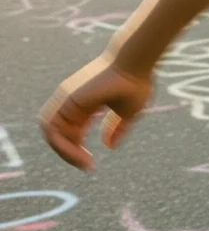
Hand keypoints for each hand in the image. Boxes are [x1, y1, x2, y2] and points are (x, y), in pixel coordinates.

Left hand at [38, 54, 153, 172]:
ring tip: (82, 162)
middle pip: (58, 134)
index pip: (71, 133)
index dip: (77, 151)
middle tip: (86, 166)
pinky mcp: (66, 98)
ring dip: (63, 151)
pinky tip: (79, 153)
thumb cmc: (136, 83)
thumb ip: (117, 128)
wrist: (135, 64)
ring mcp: (66, 99)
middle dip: (68, 153)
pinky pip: (52, 127)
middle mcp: (71, 102)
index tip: (92, 165)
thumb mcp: (128, 113)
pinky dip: (61, 144)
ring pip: (51, 132)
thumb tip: (109, 146)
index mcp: (85, 105)